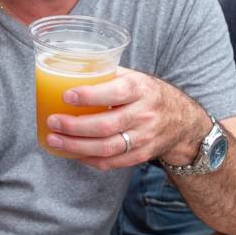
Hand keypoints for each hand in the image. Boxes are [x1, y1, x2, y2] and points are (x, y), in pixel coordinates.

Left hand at [43, 67, 211, 169]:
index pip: (115, 93)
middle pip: (106, 125)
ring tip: (54, 139)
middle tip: (52, 122)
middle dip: (75, 126)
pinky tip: (71, 152)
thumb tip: (66, 71)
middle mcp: (145, 115)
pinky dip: (88, 160)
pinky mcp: (142, 155)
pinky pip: (112, 162)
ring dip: (76, 146)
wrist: (183, 120)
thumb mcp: (134, 77)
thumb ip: (106, 75)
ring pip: (107, 148)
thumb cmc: (147, 94)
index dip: (89, 96)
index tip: (66, 95)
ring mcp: (145, 138)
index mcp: (140, 89)